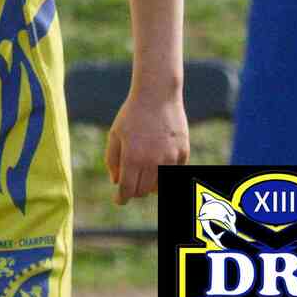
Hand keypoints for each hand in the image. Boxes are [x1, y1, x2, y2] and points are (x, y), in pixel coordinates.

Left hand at [104, 89, 188, 204]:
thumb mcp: (115, 135)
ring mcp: (171, 158)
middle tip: (128, 184)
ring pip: (159, 186)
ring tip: (142, 174)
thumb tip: (116, 182)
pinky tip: (156, 163)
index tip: (118, 201)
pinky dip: (163, 174)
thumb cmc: (132, 115)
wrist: (158, 96)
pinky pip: (173, 173)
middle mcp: (153, 161)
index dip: (122, 198)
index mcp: (133, 157)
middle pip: (143, 191)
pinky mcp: (183, 154)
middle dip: (134, 191)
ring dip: (149, 185)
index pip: (128, 189)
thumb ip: (113, 160)